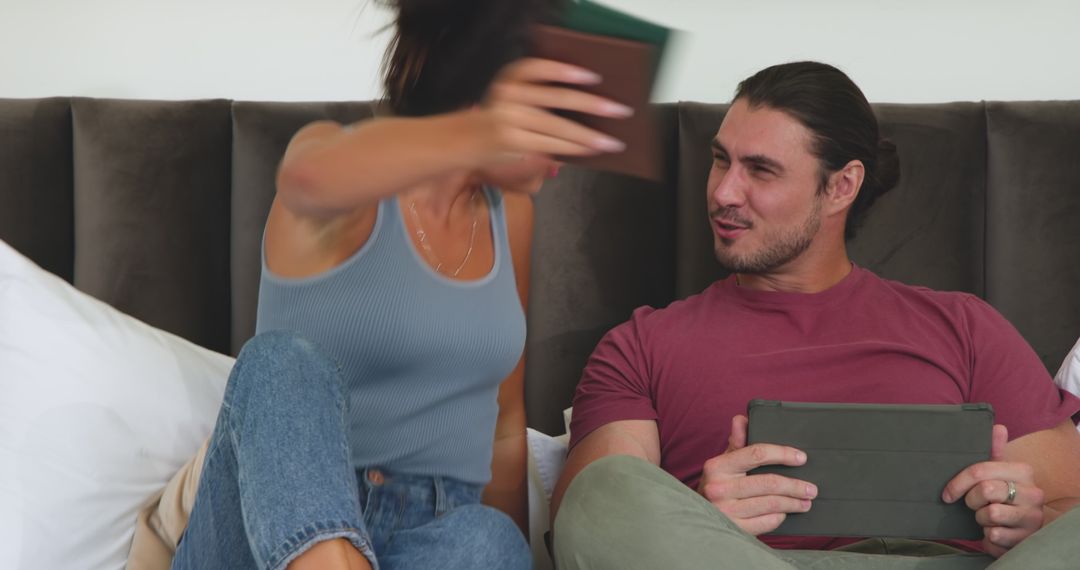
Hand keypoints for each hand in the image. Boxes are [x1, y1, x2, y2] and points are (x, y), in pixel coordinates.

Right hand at [474, 57, 632, 165]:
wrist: (462, 141)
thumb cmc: (497, 118)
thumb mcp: (512, 97)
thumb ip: (540, 97)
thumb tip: (588, 106)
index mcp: (510, 77)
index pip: (539, 68)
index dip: (566, 71)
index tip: (593, 76)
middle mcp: (509, 94)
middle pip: (557, 98)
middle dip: (593, 105)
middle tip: (619, 110)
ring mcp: (510, 119)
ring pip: (558, 127)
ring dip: (589, 136)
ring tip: (611, 141)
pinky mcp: (514, 142)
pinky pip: (551, 145)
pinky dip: (573, 148)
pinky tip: (589, 150)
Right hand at [697, 415, 817, 534]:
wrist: (699, 517)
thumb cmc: (717, 485)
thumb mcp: (723, 463)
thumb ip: (736, 443)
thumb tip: (741, 419)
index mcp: (718, 466)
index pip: (756, 454)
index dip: (782, 454)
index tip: (801, 458)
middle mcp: (719, 488)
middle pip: (768, 483)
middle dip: (794, 486)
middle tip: (811, 489)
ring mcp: (726, 511)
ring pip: (771, 504)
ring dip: (793, 503)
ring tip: (805, 502)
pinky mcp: (735, 529)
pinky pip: (766, 522)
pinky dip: (779, 517)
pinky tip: (785, 513)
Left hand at [943, 424, 1044, 556]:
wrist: (1020, 528)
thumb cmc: (1002, 496)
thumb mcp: (997, 472)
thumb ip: (994, 450)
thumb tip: (998, 426)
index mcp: (1022, 471)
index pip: (980, 471)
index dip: (958, 483)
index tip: (948, 494)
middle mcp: (1033, 493)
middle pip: (984, 491)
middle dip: (971, 501)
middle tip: (973, 505)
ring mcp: (1032, 516)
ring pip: (990, 514)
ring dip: (980, 519)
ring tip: (986, 517)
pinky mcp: (1027, 538)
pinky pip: (995, 535)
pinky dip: (988, 535)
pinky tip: (994, 531)